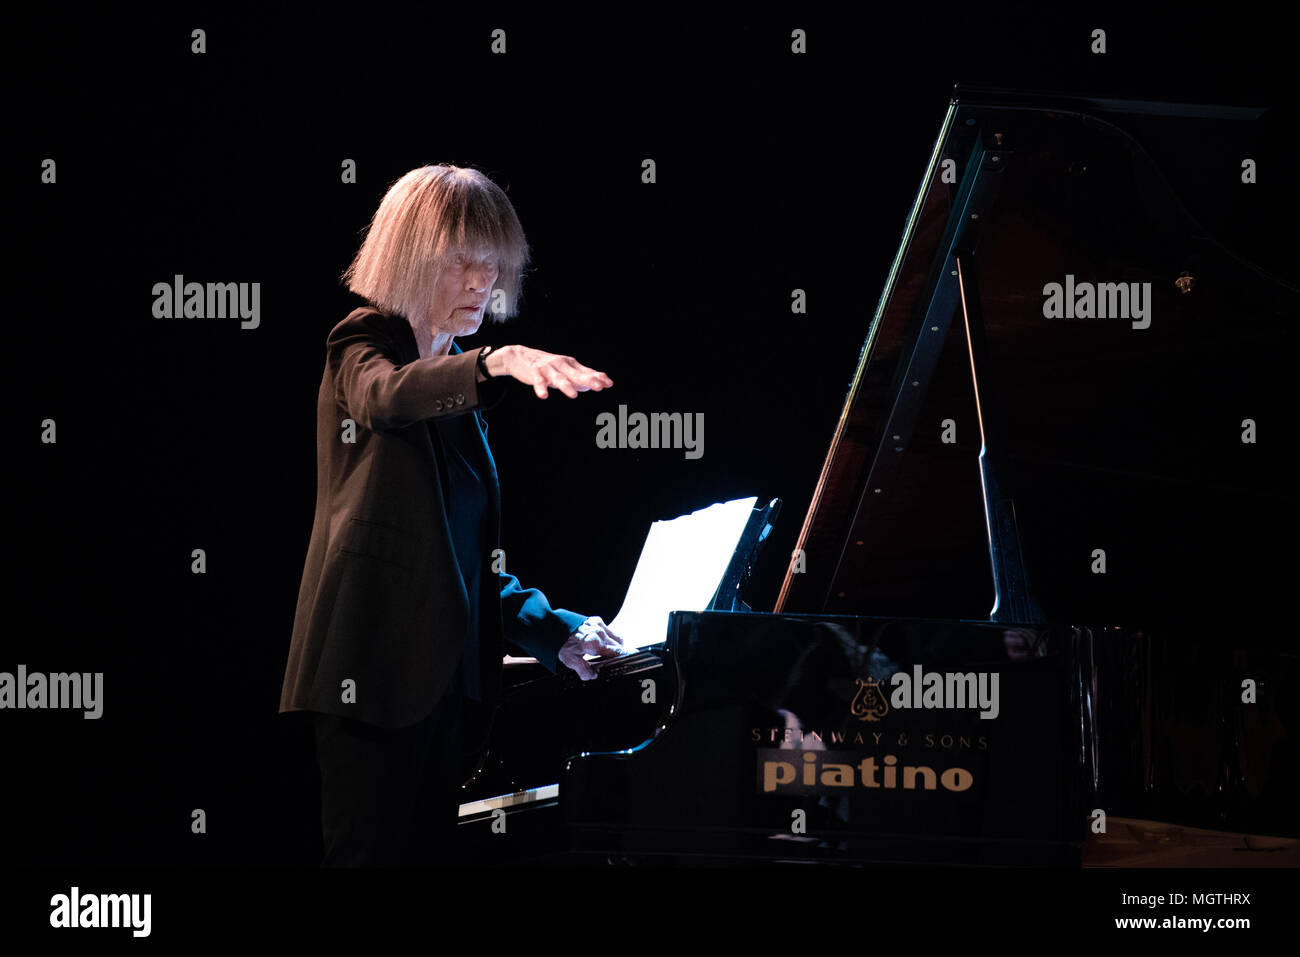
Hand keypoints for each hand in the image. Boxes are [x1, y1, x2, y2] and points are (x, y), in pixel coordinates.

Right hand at [488, 345, 612, 398]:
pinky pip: (539, 381)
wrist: (520, 356)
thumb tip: (599, 384)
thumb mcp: (565, 370)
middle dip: (588, 380)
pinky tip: (543, 396)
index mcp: (570, 364)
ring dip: (566, 386)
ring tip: (574, 395)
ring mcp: (548, 368)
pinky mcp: (535, 372)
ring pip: (559, 378)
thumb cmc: (547, 366)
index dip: (597, 377)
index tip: (609, 384)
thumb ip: (580, 376)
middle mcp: (561, 364)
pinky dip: (541, 388)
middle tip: (598, 387)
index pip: (586, 371)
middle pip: (576, 374)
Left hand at [558, 616, 624, 679]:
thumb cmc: (559, 642)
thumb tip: (593, 676)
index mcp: (594, 642)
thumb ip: (584, 671)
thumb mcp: (570, 661)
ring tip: (605, 654)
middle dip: (619, 654)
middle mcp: (599, 632)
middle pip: (620, 645)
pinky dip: (608, 638)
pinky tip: (599, 644)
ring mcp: (598, 624)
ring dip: (615, 646)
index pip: (618, 652)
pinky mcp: (595, 620)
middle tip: (613, 662)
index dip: (624, 659)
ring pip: (616, 637)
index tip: (627, 663)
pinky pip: (608, 631)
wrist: (550, 625)